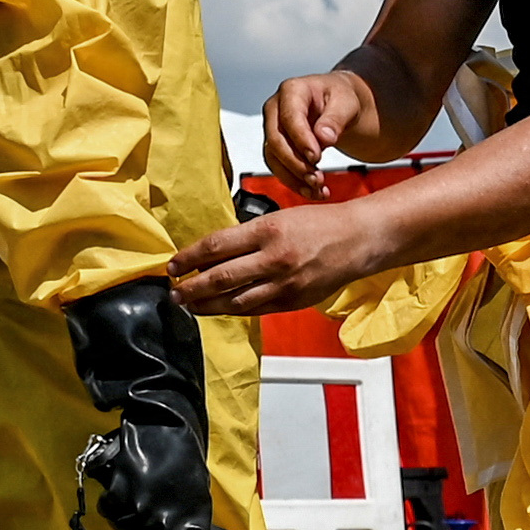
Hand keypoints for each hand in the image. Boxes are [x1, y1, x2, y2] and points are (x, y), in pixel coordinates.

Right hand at [85, 412, 215, 529]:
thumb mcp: (194, 494)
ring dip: (123, 520)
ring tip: (132, 498)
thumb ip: (183, 525)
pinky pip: (109, 509)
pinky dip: (111, 501)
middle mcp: (170, 518)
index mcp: (196, 518)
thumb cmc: (181, 458)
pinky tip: (120, 484)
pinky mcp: (120, 493)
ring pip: (123, 529)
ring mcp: (143, 507)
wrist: (163, 422)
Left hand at [173, 195, 390, 324]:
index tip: (172, 265)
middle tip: (173, 292)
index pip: (216, 246)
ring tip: (189, 305)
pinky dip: (232, 310)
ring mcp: (284, 283)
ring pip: (234, 301)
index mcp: (267, 230)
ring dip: (206, 305)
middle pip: (220, 278)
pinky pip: (255, 310)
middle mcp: (274, 258)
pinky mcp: (292, 301)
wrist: (357, 240)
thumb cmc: (317, 225)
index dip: (188, 257)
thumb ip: (246, 237)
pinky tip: (218, 309)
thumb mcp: (277, 219)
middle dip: (190, 287)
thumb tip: (210, 255)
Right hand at [259, 65, 385, 178]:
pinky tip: (313, 191)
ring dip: (294, 178)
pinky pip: (279, 167)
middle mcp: (276, 108)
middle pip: (276, 141)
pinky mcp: (276, 146)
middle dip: (296, 164)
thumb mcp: (347, 103)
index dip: (301, 140)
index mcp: (292, 90)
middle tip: (317, 179)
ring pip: (274, 158)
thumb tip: (323, 137)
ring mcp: (273, 127)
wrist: (340, 105)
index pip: (289, 118)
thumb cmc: (343, 98)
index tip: (316, 157)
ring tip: (317, 190)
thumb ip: (335, 119)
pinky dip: (294, 183)